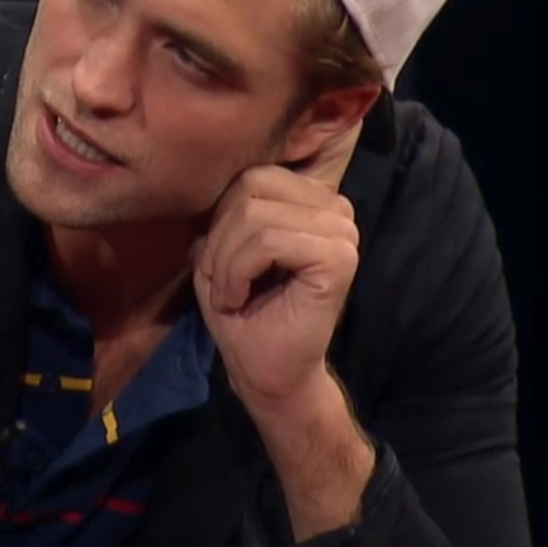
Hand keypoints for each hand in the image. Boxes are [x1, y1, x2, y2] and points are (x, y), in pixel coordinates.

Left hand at [192, 134, 360, 416]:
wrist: (267, 371)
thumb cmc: (245, 312)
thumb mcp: (220, 251)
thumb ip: (223, 210)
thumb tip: (206, 180)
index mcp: (311, 199)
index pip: (252, 175)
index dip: (221, 218)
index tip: (219, 265)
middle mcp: (334, 207)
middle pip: (250, 188)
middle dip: (220, 239)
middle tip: (221, 283)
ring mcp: (342, 231)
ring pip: (255, 215)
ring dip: (226, 262)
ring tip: (229, 294)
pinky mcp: (339, 257)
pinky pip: (268, 241)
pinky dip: (238, 271)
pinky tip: (239, 298)